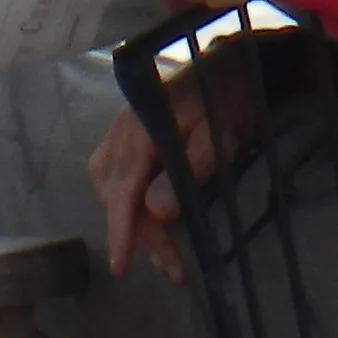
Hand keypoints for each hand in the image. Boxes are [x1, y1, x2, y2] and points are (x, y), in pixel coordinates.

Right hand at [86, 84, 216, 282]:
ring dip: (133, 224)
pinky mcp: (124, 137)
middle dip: (140, 236)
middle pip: (117, 195)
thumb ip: (188, 171)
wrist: (227, 66)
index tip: (120, 264)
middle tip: (172, 270)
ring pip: (111, 190)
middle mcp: (120, 131)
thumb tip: (156, 213)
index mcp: (139, 128)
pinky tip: (142, 222)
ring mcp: (118, 133)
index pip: (122, 190)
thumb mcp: (219, 136)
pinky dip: (126, 204)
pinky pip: (113, 177)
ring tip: (162, 256)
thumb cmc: (225, 99)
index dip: (120, 230)